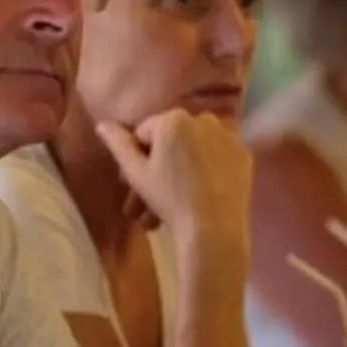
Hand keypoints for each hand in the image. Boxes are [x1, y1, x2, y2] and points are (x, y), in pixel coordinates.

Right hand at [96, 111, 252, 268]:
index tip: (136, 184)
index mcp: (173, 119)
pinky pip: (218, 158)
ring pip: (195, 149)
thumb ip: (118, 145)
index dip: (138, 159)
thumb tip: (103, 124)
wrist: (213, 228)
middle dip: (159, 167)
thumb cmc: (169, 198)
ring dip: (181, 170)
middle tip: (149, 200)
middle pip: (172, 141)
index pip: (145, 133)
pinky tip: (200, 194)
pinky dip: (208, 171)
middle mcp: (203, 119)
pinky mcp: (244, 154)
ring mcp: (228, 136)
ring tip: (171, 204)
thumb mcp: (136, 173)